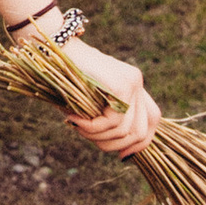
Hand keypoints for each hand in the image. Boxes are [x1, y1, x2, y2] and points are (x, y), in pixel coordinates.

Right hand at [57, 38, 160, 159]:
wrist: (53, 48)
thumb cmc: (65, 78)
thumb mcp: (90, 102)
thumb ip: (107, 120)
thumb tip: (122, 153)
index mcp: (133, 87)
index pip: (152, 121)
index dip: (140, 144)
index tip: (121, 156)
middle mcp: (137, 83)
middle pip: (141, 132)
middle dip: (114, 146)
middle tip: (88, 137)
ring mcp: (132, 82)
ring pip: (125, 131)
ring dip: (97, 136)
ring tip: (77, 126)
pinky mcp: (122, 84)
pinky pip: (113, 121)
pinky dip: (92, 127)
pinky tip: (74, 120)